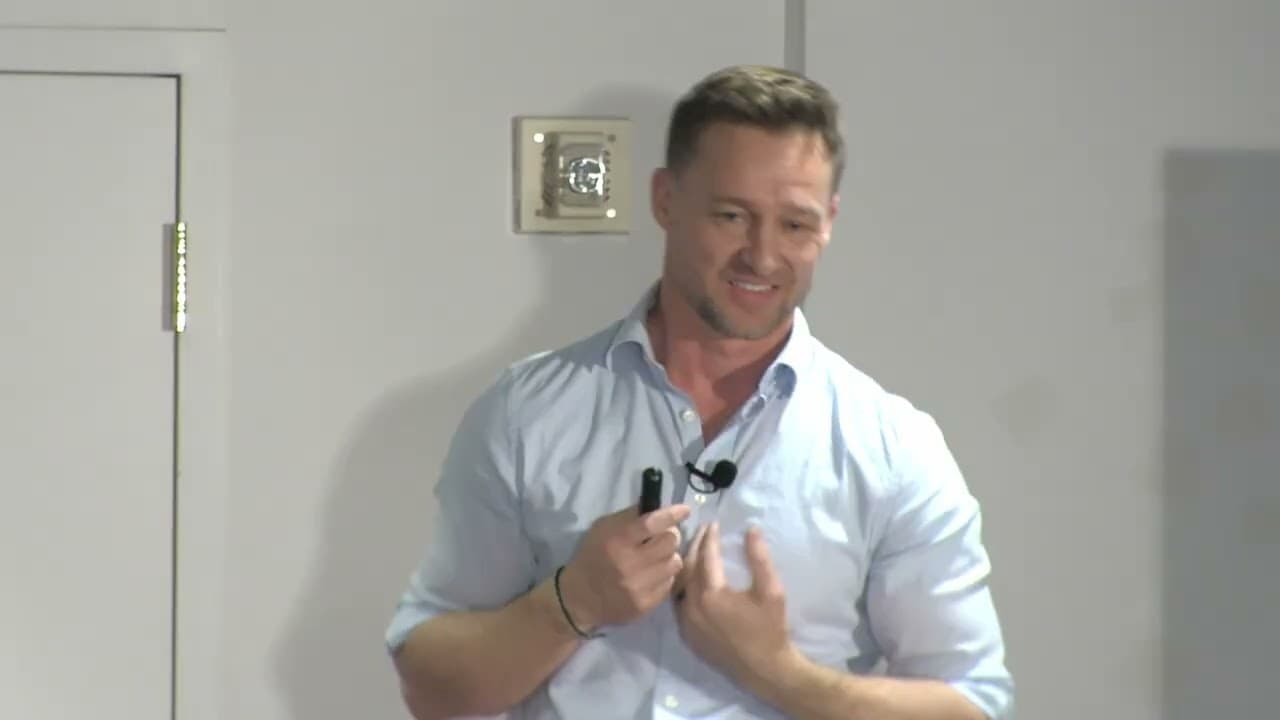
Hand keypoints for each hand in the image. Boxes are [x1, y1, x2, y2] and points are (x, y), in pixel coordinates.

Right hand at [558, 503, 690, 631]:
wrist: (580, 598)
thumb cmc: (592, 556)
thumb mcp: (602, 528)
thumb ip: (629, 517)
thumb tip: (656, 505)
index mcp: (617, 541)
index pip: (652, 524)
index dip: (672, 515)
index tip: (684, 510)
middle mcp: (629, 564)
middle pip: (671, 542)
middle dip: (669, 536)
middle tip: (661, 538)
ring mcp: (639, 587)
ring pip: (675, 563)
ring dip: (668, 557)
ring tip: (656, 558)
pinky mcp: (645, 605)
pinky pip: (670, 583)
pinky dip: (664, 576)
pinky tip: (651, 575)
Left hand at [675, 523, 797, 687]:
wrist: (764, 670)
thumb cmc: (771, 629)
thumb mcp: (772, 591)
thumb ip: (759, 559)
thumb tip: (751, 530)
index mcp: (712, 594)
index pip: (706, 556)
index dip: (709, 537)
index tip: (713, 523)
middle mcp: (692, 606)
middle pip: (688, 567)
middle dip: (695, 546)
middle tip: (702, 532)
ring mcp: (686, 622)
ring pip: (680, 585)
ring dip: (686, 566)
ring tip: (695, 551)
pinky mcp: (687, 634)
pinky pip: (679, 604)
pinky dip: (684, 587)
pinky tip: (691, 579)